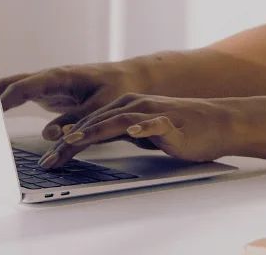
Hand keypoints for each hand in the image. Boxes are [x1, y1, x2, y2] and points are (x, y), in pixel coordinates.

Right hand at [0, 61, 147, 141]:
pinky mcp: (46, 93)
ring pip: (12, 87)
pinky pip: (18, 96)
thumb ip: (76, 121)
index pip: (26, 86)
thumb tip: (49, 135)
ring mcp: (45, 84)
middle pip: (12, 82)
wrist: (130, 78)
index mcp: (59, 76)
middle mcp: (48, 77)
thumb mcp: (102, 107)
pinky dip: (2, 102)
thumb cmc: (117, 89)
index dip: (6, 97)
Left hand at [35, 93, 235, 168]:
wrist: (217, 122)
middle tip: (50, 159)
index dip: (66, 142)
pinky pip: (154, 123)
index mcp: (124, 107)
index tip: (49, 160)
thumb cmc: (180, 129)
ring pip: (117, 121)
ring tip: (74, 142)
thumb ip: (119, 133)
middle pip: (95, 123)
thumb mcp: (142, 133)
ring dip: (93, 131)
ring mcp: (151, 111)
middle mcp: (133, 105)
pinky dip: (141, 127)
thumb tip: (93, 141)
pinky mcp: (171, 121)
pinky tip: (131, 132)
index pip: (89, 124)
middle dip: (70, 142)